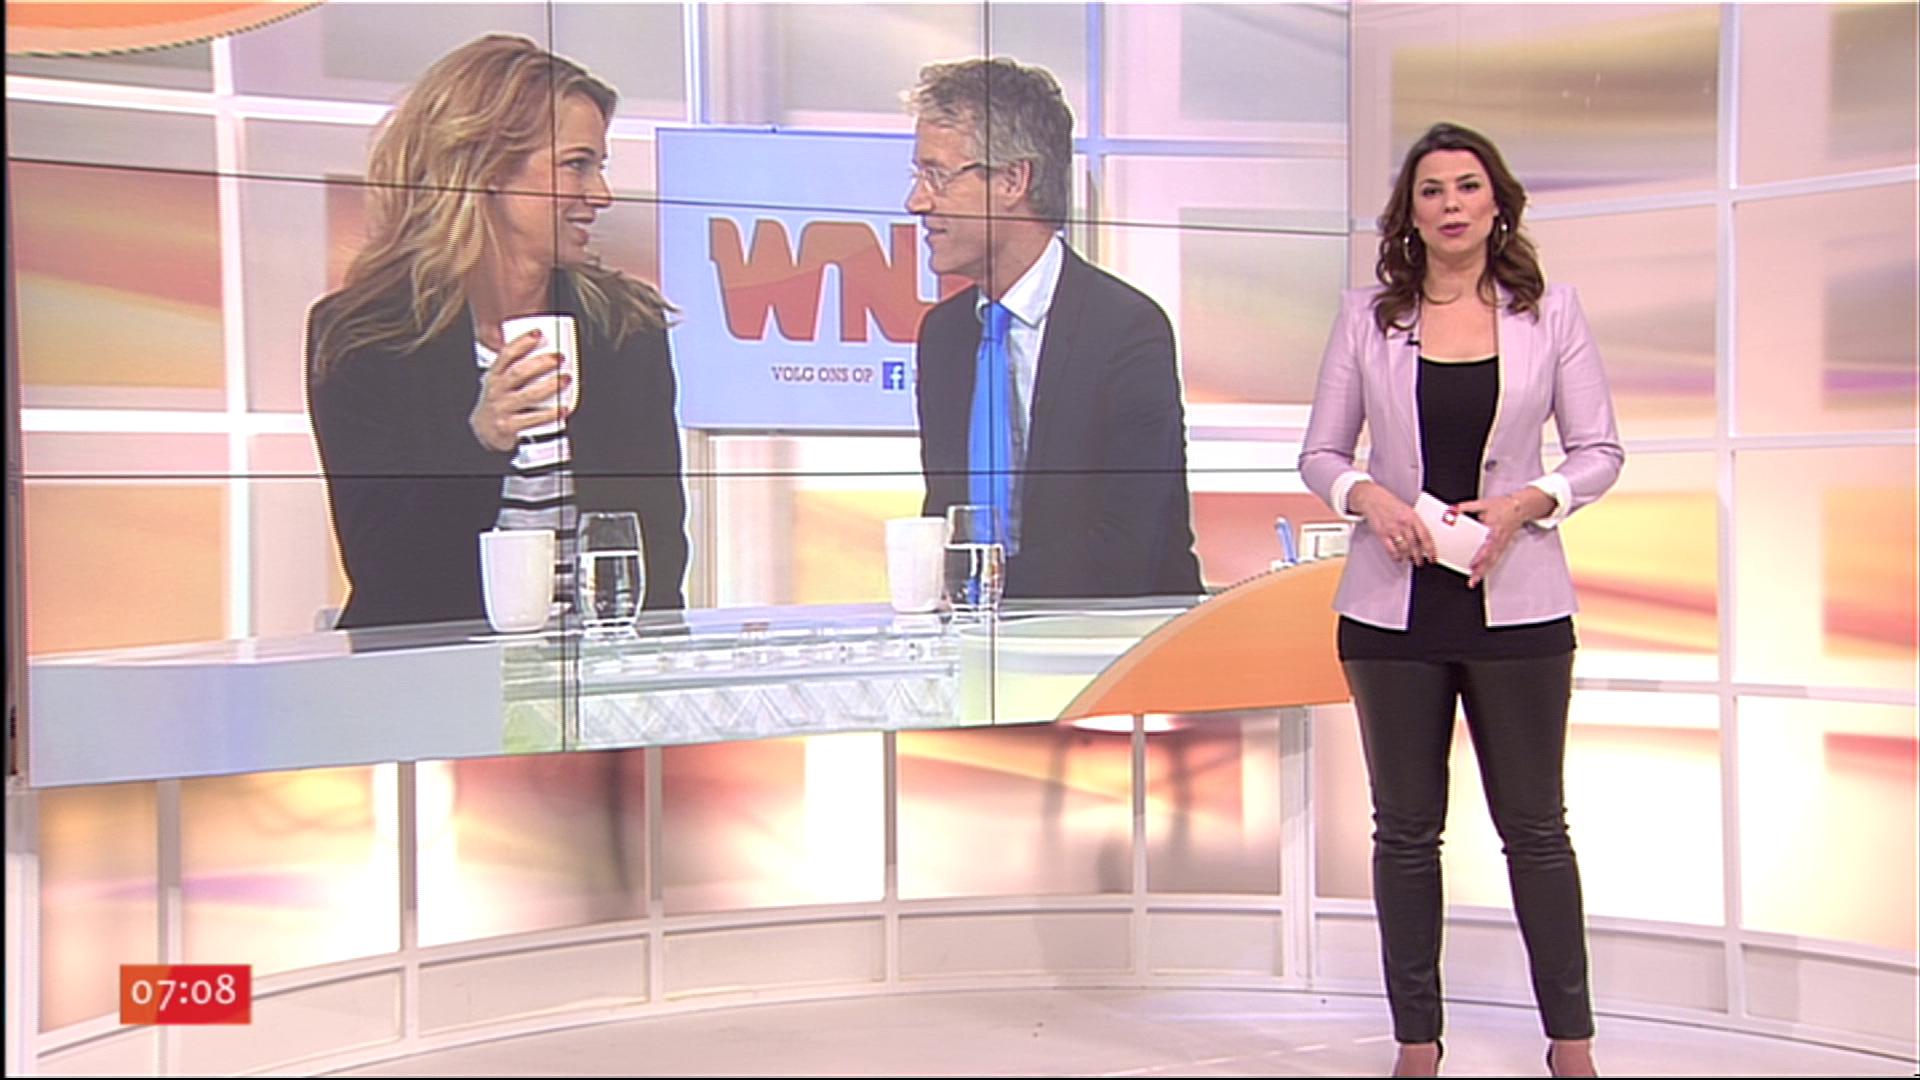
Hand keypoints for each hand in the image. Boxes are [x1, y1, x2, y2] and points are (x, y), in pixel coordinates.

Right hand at [470, 329, 568, 451]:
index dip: (522, 342)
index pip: (506, 355)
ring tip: (566, 378)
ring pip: (528, 395)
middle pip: (518, 373)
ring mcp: (502, 408)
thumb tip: (549, 349)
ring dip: (550, 385)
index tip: (538, 333)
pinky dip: (550, 414)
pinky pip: (533, 419)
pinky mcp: (509, 426)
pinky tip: (563, 408)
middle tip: (559, 357)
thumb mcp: (500, 381)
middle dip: (541, 362)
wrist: (485, 431)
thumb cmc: (500, 401)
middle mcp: (496, 390)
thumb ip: (518, 367)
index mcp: (494, 375)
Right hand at [1349, 481, 1433, 565]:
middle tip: (1421, 562)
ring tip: (1410, 561)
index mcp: (1412, 516)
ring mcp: (1392, 529)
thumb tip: (1422, 539)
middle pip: (1414, 544)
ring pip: (1404, 548)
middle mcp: (1403, 523)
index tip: (1433, 557)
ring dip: (1408, 557)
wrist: (1373, 498)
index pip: (1425, 536)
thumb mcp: (1407, 510)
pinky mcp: (1382, 533)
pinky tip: (1398, 558)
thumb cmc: (1390, 504)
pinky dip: (1395, 556)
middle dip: (1419, 557)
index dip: (1431, 549)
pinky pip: (1390, 549)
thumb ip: (1415, 523)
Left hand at [1456, 487, 1555, 587]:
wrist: (1519, 508)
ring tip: (1474, 581)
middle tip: (1472, 580)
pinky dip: (1488, 567)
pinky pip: (1495, 559)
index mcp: (1495, 530)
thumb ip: (1466, 507)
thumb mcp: (1483, 504)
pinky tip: (1480, 574)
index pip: (1488, 546)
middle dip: (1481, 570)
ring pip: (1493, 561)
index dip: (1481, 556)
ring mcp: (1502, 544)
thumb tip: (1452, 510)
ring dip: (1484, 572)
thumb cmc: (1502, 506)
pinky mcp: (1502, 546)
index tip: (1473, 564)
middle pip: (1490, 558)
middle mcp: (1499, 540)